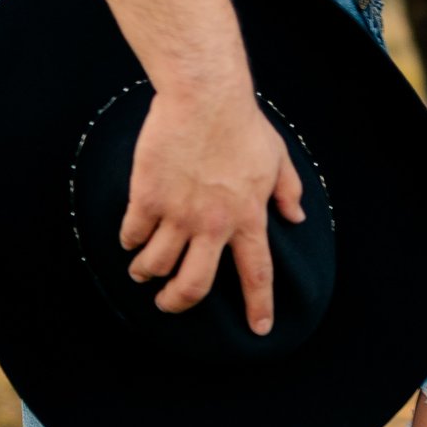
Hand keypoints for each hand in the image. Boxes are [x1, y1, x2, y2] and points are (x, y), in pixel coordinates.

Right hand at [120, 65, 301, 331]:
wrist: (204, 96)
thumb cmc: (242, 123)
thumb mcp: (276, 157)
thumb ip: (288, 190)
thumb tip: (296, 217)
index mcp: (248, 217)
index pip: (257, 273)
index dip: (258, 305)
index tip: (260, 330)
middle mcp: (213, 224)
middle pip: (193, 286)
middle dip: (177, 302)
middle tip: (168, 303)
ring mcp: (178, 213)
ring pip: (156, 265)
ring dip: (146, 274)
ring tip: (142, 271)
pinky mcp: (148, 197)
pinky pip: (133, 235)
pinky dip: (130, 242)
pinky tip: (131, 239)